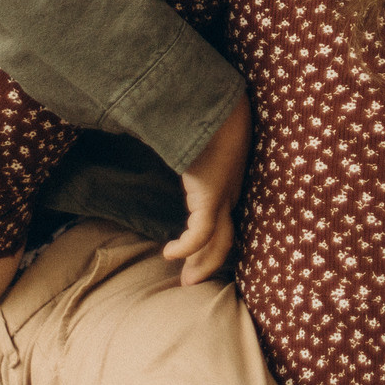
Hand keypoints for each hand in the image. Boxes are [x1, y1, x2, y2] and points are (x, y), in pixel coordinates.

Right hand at [166, 93, 250, 286]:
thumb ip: (180, 145)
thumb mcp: (193, 137)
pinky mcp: (212, 197)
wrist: (222, 105)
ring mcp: (224, 196)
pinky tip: (170, 253)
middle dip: (209, 261)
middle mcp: (231, 193)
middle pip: (227, 237)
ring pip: (219, 243)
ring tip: (186, 279)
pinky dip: (187, 248)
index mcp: (227, 182)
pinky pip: (201, 234)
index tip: (193, 253)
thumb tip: (153, 138)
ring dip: (202, 263)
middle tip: (191, 280)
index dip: (212, 241)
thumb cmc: (206, 116)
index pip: (225, 219)